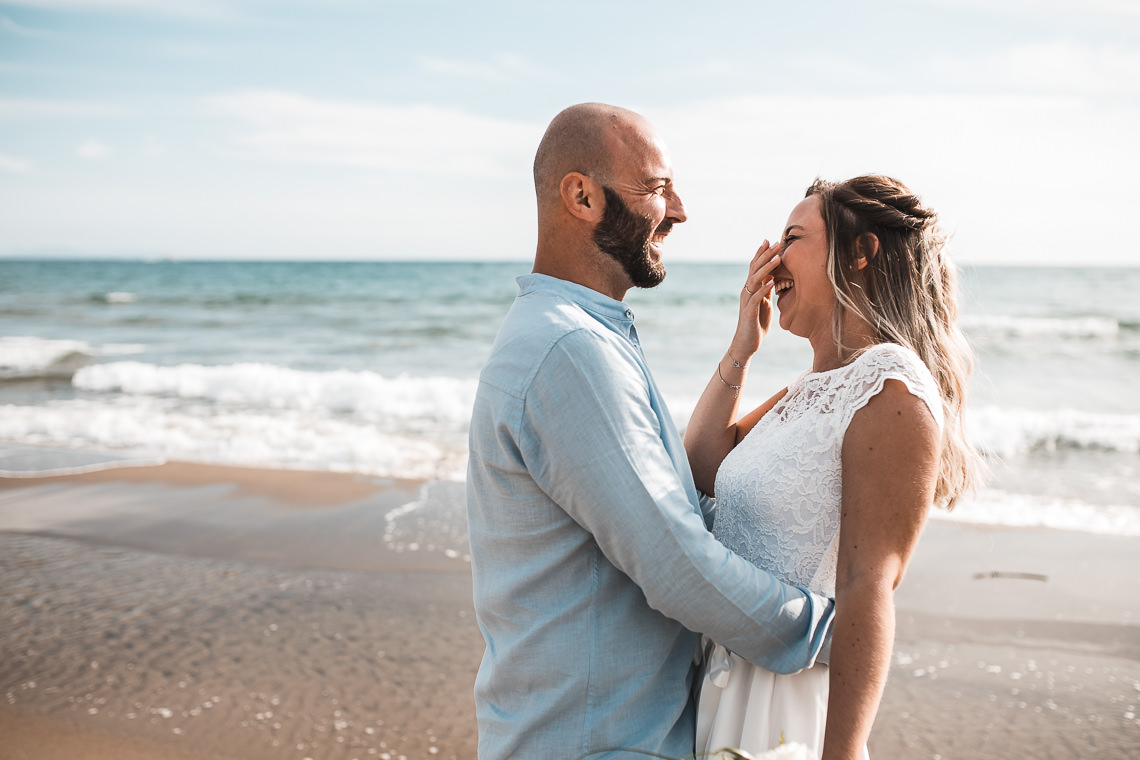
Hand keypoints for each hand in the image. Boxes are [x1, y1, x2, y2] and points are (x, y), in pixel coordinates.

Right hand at [731, 239, 782, 359]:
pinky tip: (773, 281)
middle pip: (754, 269)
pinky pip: (756, 298)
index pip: (754, 266)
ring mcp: (747, 301)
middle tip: (777, 243)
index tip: (770, 240)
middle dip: (766, 255)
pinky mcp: (749, 312)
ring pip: (755, 280)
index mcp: (750, 288)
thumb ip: (766, 290)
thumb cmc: (756, 323)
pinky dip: (764, 288)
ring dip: (767, 268)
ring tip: (777, 259)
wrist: (746, 343)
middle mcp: (746, 292)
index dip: (761, 253)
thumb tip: (774, 278)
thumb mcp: (764, 303)